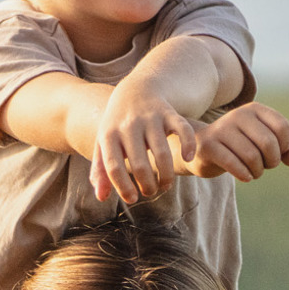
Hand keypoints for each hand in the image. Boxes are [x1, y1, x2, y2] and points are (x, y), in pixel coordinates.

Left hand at [93, 82, 198, 201]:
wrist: (136, 90)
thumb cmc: (118, 125)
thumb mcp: (104, 144)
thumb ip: (100, 171)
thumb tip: (102, 198)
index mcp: (109, 135)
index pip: (113, 167)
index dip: (123, 187)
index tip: (132, 199)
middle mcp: (129, 125)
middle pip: (140, 165)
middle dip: (147, 186)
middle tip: (150, 192)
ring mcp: (150, 118)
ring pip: (162, 153)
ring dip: (166, 176)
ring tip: (165, 185)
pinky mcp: (169, 112)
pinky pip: (182, 130)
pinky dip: (188, 146)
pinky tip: (188, 159)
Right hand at [180, 102, 288, 182]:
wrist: (202, 149)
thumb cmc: (239, 146)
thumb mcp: (263, 145)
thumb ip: (284, 150)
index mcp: (254, 109)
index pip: (282, 127)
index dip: (284, 147)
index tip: (275, 153)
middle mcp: (238, 114)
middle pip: (268, 143)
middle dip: (271, 161)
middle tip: (264, 166)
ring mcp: (221, 129)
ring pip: (252, 156)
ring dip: (257, 171)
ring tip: (253, 172)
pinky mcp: (208, 145)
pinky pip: (234, 163)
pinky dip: (244, 174)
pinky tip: (245, 177)